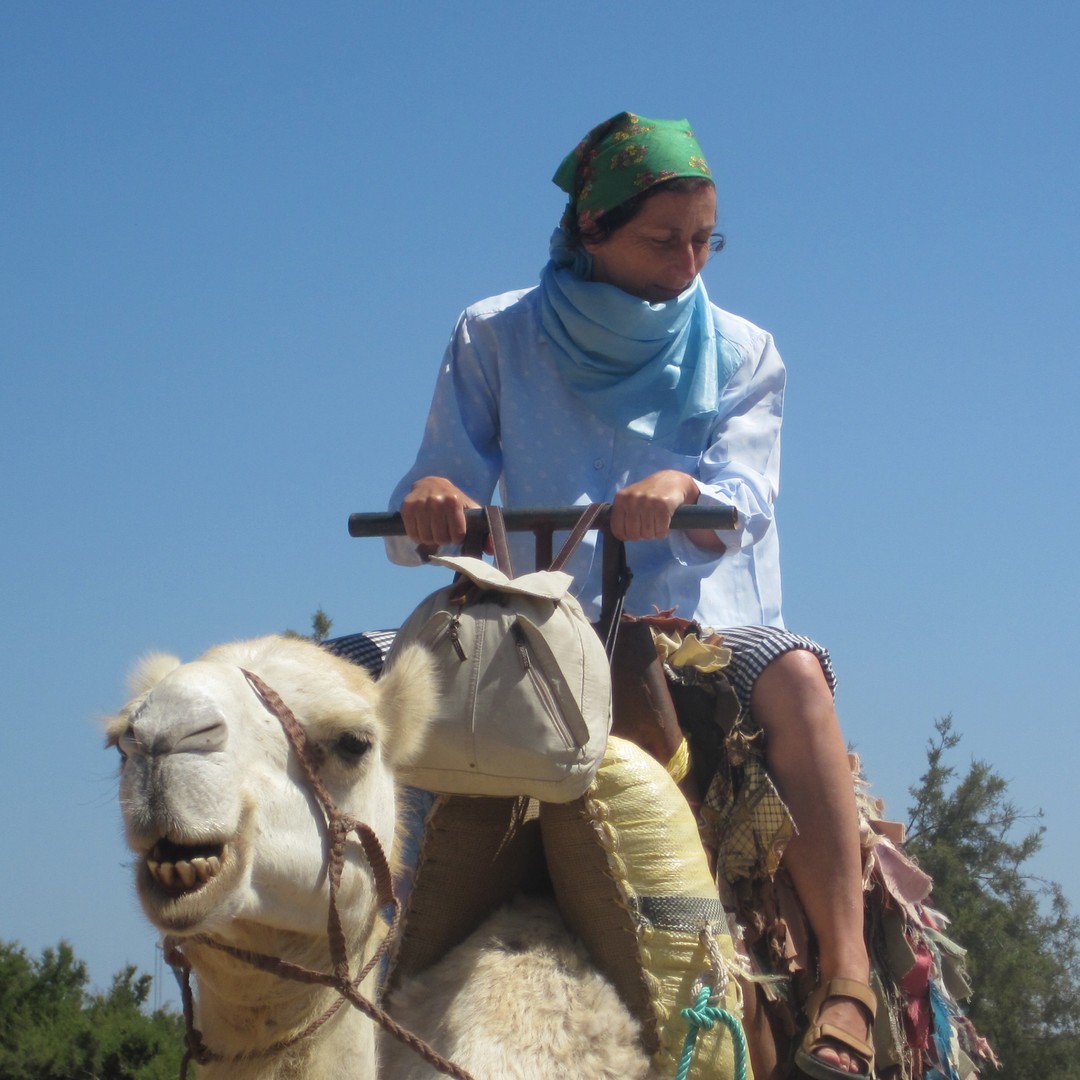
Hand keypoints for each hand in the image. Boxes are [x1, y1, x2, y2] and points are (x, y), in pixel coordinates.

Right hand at [400, 477, 479, 546]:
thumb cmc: (454, 502)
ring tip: (434, 529)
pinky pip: (412, 534)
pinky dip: (418, 536)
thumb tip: (492, 551)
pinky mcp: (406, 507)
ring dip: (431, 538)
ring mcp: (420, 503)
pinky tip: (423, 527)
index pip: (456, 535)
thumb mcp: (471, 511)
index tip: (456, 531)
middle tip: (444, 531)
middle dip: (443, 539)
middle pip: (440, 539)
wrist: (431, 483)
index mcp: (454, 501)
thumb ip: (485, 532)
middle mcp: (436, 501)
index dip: (457, 537)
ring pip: (425, 538)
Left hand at [610, 470, 725, 552]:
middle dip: (642, 535)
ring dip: (654, 533)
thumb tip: (611, 532)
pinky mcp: (663, 505)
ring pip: (648, 534)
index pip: (617, 529)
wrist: (672, 481)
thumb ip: (621, 513)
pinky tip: (664, 522)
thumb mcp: (630, 498)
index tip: (634, 532)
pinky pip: (661, 531)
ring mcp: (648, 502)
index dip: (626, 535)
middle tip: (648, 526)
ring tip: (656, 522)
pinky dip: (663, 531)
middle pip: (634, 534)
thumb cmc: (649, 494)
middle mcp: (632, 499)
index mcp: (621, 498)